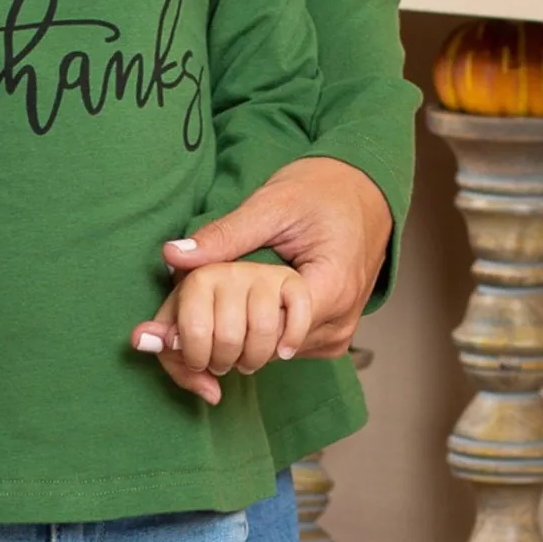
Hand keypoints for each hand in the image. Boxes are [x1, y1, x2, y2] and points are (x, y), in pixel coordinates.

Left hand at [133, 157, 392, 397]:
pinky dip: (263, 334)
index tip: (189, 320)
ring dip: (243, 337)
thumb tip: (172, 256)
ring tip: (223, 310)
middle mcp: (338, 322)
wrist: (369, 189)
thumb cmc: (324, 189)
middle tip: (197, 313)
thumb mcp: (274, 204)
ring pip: (274, 352)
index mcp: (330, 290)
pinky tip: (248, 314)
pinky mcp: (333, 335)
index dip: (220, 328)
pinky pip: (288, 347)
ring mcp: (338, 334)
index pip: (264, 333)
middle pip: (266, 348)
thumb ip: (226, 235)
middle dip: (227, 335)